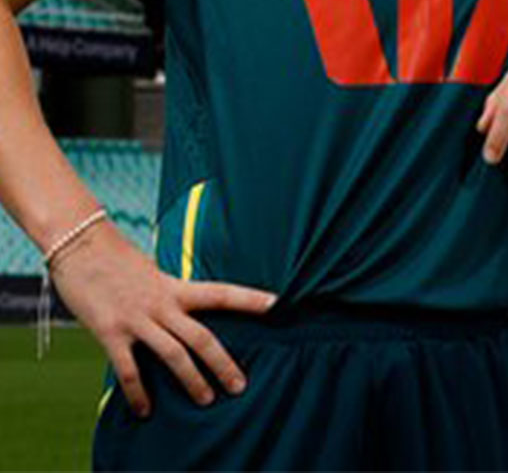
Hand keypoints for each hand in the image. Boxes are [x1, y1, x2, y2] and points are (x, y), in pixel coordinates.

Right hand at [48, 221, 275, 417]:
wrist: (80, 246)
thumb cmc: (116, 260)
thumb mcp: (152, 273)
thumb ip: (168, 294)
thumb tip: (180, 310)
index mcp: (176, 287)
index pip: (222, 292)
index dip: (250, 299)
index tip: (278, 304)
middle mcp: (162, 303)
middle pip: (202, 337)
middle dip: (223, 363)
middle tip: (240, 386)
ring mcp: (137, 319)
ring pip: (174, 355)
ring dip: (192, 380)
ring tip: (207, 401)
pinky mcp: (110, 332)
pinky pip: (128, 368)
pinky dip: (138, 392)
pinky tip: (145, 409)